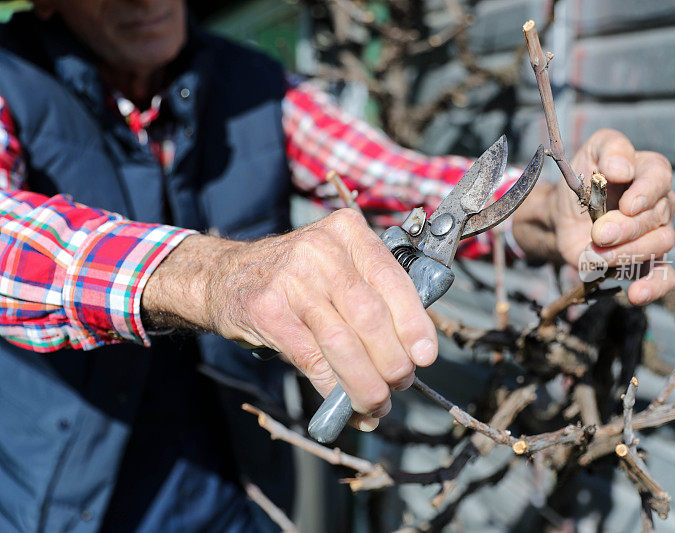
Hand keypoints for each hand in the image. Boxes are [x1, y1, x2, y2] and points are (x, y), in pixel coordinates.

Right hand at [142, 209, 437, 429]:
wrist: (224, 275)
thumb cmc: (295, 277)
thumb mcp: (336, 264)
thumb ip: (373, 293)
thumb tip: (413, 351)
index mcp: (348, 232)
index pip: (393, 279)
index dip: (415, 323)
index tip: (426, 356)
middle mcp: (321, 249)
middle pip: (370, 315)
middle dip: (392, 360)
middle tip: (400, 384)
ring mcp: (291, 278)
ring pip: (343, 342)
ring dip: (365, 383)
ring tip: (377, 403)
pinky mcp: (267, 309)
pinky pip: (312, 357)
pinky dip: (332, 386)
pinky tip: (343, 402)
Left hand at [513, 129, 674, 304]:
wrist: (562, 216)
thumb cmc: (580, 180)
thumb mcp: (590, 152)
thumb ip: (610, 148)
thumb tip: (622, 168)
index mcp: (650, 172)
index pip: (659, 178)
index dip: (646, 192)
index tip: (627, 205)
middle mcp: (659, 204)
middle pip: (657, 218)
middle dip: (625, 228)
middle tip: (597, 233)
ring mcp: (655, 235)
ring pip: (659, 245)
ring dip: (625, 252)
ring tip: (594, 253)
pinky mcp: (645, 263)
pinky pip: (663, 277)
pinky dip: (653, 287)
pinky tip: (635, 293)